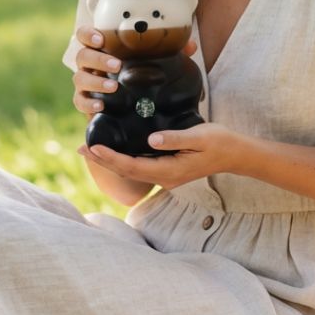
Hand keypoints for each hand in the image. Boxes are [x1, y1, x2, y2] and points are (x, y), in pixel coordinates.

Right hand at [70, 24, 197, 117]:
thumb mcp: (156, 62)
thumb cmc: (140, 74)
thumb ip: (171, 52)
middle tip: (117, 65)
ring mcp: (86, 83)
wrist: (133, 105)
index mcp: (102, 48)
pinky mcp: (85, 103)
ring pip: (79, 79)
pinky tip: (101, 107)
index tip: (101, 39)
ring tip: (114, 88)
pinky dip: (88, 104)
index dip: (89, 34)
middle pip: (82, 56)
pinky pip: (80, 102)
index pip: (85, 35)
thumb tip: (190, 46)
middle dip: (98, 60)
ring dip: (95, 82)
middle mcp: (90, 64)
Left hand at [78, 123, 241, 189]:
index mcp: (169, 171)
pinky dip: (123, 158)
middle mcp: (164, 177)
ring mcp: (165, 175)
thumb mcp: (198, 136)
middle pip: (126, 171)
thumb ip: (174, 139)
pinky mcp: (168, 170)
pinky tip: (114, 151)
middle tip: (79, 148)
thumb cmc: (219, 142)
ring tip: (90, 150)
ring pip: (131, 170)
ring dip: (110, 160)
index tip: (92, 147)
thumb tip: (151, 140)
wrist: (236, 154)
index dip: (110, 158)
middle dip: (102, 160)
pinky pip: (139, 166)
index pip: (132, 166)